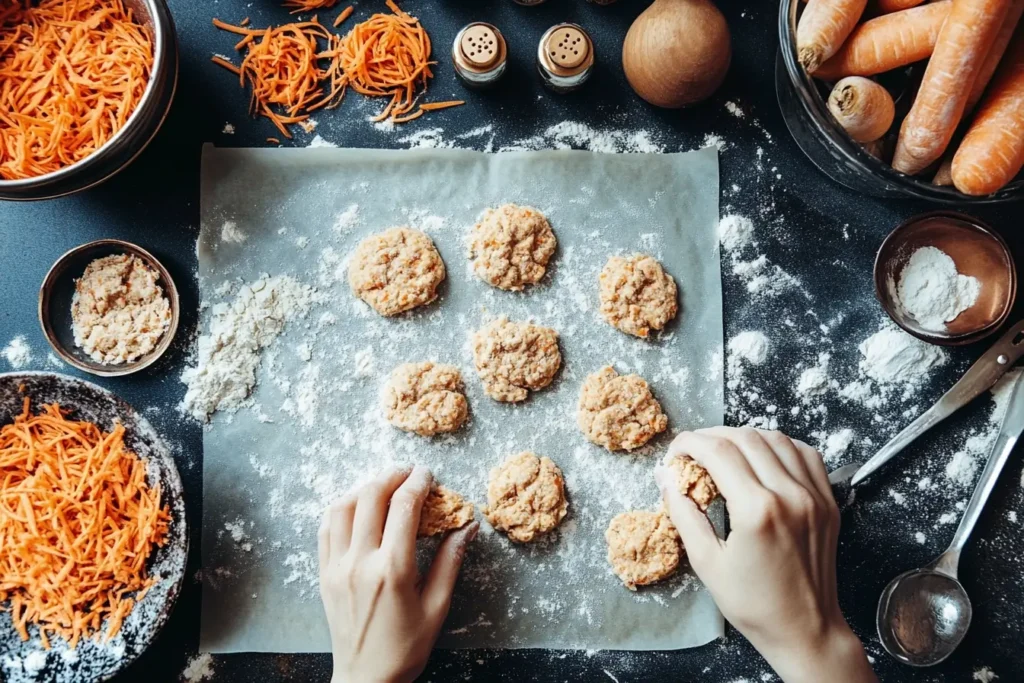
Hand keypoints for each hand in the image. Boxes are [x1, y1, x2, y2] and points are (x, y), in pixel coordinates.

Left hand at [319, 466, 478, 682]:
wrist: (366, 680)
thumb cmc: (406, 648)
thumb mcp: (437, 606)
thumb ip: (451, 561)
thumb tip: (467, 526)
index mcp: (393, 570)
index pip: (404, 507)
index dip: (418, 482)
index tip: (428, 474)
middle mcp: (360, 563)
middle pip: (371, 496)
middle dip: (392, 476)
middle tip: (408, 472)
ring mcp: (337, 566)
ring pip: (342, 506)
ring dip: (364, 487)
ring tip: (383, 484)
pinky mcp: (324, 573)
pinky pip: (325, 527)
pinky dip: (341, 507)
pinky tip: (356, 505)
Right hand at [655, 428, 875, 682]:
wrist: (806, 629)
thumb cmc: (754, 604)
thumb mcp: (706, 563)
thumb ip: (684, 514)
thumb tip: (665, 478)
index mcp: (757, 511)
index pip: (718, 452)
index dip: (690, 443)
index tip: (676, 450)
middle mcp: (790, 495)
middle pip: (745, 438)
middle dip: (712, 436)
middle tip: (694, 450)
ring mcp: (814, 496)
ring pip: (776, 439)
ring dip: (745, 437)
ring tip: (724, 451)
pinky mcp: (828, 501)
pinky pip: (805, 454)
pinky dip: (779, 446)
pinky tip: (762, 457)